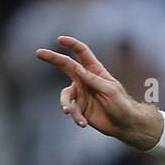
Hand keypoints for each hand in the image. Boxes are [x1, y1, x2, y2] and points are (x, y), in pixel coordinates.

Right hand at [35, 35, 162, 149]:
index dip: (72, 44)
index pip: (82, 53)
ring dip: (66, 104)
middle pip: (65, 65)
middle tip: (38, 52)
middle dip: (52, 58)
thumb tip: (75, 67)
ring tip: (67, 111)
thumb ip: (92, 79)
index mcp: (95, 71)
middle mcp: (85, 80)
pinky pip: (72, 110)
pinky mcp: (80, 108)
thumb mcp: (109, 90)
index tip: (60, 39)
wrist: (125, 125)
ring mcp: (81, 94)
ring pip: (65, 95)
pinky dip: (76, 117)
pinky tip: (83, 124)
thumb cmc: (122, 105)